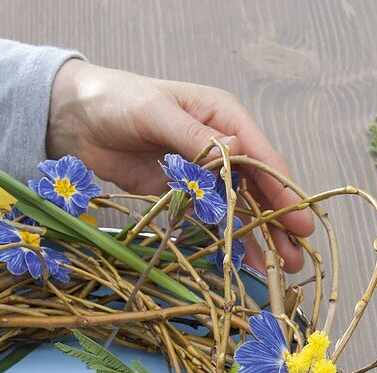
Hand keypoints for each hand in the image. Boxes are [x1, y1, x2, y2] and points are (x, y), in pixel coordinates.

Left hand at [46, 60, 314, 272]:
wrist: (76, 117)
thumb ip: (193, 136)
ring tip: (282, 268)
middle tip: (297, 255)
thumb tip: (234, 148)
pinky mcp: (182, 193)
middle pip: (258, 186)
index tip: (300, 220)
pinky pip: (211, 218)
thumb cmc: (118, 101)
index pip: (260, 156)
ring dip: (260, 235)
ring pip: (240, 206)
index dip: (283, 189)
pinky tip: (244, 261)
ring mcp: (202, 172)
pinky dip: (228, 238)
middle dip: (279, 221)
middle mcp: (221, 145)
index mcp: (223, 117)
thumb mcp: (155, 112)